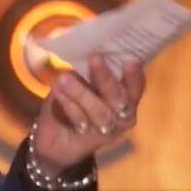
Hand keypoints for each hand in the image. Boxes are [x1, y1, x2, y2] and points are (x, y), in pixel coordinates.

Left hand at [32, 53, 146, 174]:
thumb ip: (88, 71)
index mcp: (126, 97)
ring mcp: (110, 130)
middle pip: (119, 98)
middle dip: (106, 78)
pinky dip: (69, 105)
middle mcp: (123, 115)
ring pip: (100, 112)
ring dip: (81, 93)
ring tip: (64, 77)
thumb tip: (88, 49)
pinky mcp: (92, 141)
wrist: (54, 138)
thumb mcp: (80, 83)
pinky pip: (81, 120)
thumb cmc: (72, 103)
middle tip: (94, 58)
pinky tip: (57, 93)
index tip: (129, 60)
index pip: (136, 86)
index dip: (135, 75)